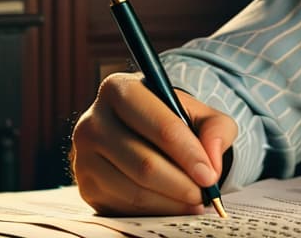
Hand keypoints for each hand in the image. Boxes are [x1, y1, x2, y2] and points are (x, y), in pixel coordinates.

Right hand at [70, 72, 236, 215]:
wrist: (141, 133)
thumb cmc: (173, 120)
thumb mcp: (201, 114)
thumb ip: (216, 130)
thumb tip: (212, 163)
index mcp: (120, 90)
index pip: (161, 127)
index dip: (189, 155)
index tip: (210, 176)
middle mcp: (93, 122)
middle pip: (145, 164)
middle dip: (183, 184)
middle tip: (206, 194)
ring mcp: (83, 157)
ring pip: (135, 190)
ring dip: (171, 201)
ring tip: (195, 201)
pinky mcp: (85, 186)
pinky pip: (124, 207)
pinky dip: (156, 210)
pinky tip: (174, 204)